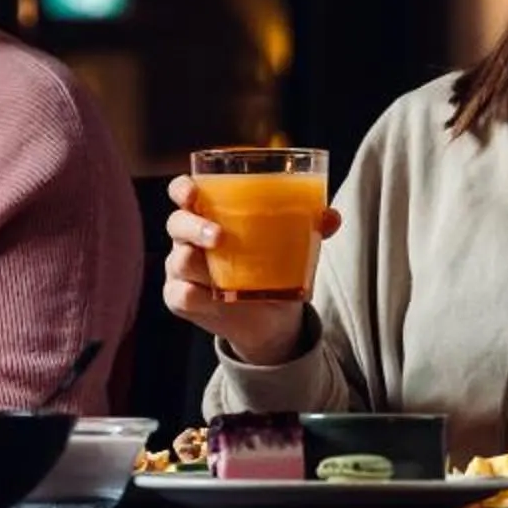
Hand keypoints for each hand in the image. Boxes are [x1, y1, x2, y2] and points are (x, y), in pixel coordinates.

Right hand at [159, 173, 341, 366]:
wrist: (272, 319)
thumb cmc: (273, 269)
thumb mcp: (293, 246)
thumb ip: (310, 227)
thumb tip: (331, 217)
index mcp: (208, 215)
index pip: (183, 193)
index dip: (182, 188)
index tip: (192, 191)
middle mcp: (189, 239)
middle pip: (176, 223)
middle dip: (193, 226)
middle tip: (219, 236)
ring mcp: (181, 271)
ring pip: (179, 260)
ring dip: (196, 262)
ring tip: (219, 271)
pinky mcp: (182, 300)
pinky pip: (180, 295)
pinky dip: (193, 295)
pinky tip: (210, 296)